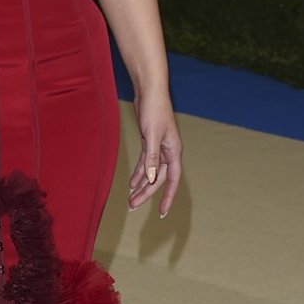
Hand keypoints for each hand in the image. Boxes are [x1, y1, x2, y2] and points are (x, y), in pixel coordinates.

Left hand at [128, 90, 181, 217]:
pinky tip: (132, 183)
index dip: (168, 196)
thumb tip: (150, 179)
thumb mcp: (152, 135)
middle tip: (132, 206)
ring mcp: (158, 148)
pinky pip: (145, 163)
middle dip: (146, 193)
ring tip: (130, 200)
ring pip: (150, 172)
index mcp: (173, 151)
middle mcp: (168, 152)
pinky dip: (138, 173)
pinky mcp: (149, 142)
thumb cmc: (154, 110)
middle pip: (157, 179)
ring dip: (141, 185)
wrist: (150, 91)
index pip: (171, 180)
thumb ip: (152, 158)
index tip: (162, 212)